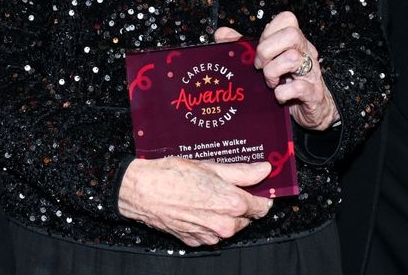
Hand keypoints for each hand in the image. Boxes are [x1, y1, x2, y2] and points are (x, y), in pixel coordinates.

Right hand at [117, 156, 271, 246]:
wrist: (144, 191)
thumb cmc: (174, 175)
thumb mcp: (210, 166)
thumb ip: (241, 171)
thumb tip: (264, 169)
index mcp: (232, 203)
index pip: (262, 206)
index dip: (262, 195)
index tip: (259, 186)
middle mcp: (225, 225)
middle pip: (246, 216)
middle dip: (241, 202)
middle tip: (226, 184)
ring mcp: (210, 236)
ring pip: (229, 226)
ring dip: (225, 213)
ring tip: (207, 193)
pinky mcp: (196, 241)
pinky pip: (211, 232)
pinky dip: (209, 221)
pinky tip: (197, 205)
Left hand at [215, 12, 338, 130]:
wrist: (314, 108)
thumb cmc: (288, 81)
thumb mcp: (266, 61)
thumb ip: (244, 45)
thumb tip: (220, 33)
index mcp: (295, 42)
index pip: (287, 19)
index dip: (269, 31)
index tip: (259, 47)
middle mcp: (306, 52)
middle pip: (292, 34)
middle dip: (267, 50)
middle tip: (260, 66)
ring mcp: (312, 72)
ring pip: (293, 58)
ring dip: (272, 72)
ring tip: (269, 82)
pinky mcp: (313, 93)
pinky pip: (298, 88)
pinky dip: (282, 93)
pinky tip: (278, 96)